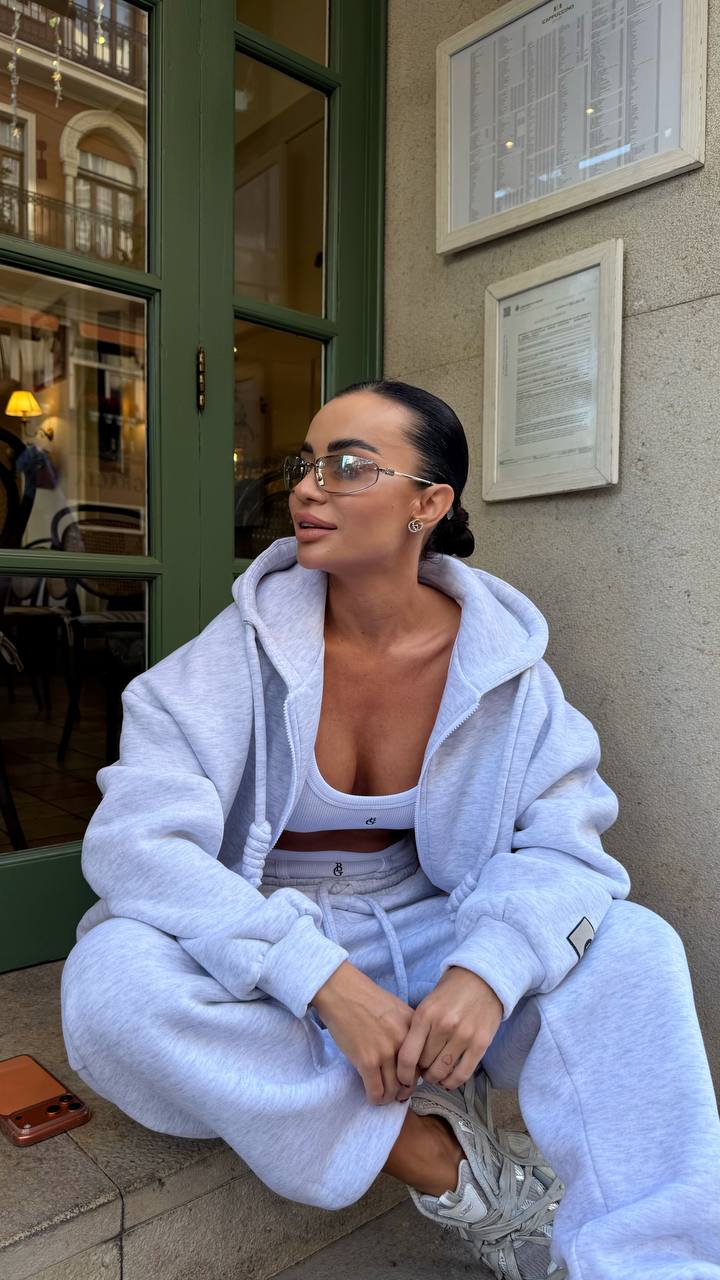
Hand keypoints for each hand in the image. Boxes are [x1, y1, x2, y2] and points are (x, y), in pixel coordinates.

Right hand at [311, 961, 415, 1105]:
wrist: (341, 991)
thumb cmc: (365, 997)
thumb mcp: (397, 1008)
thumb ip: (406, 1030)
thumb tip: (408, 1056)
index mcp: (414, 1027)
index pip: (423, 1062)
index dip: (415, 1074)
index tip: (408, 1080)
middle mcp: (404, 1042)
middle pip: (410, 1079)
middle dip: (404, 1090)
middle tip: (398, 1094)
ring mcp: (385, 1052)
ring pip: (393, 1089)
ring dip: (389, 1097)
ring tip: (384, 1097)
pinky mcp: (366, 1061)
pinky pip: (376, 1090)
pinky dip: (375, 1098)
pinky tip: (372, 1097)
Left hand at [395, 966, 502, 1099]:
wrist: (482, 979)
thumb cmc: (450, 992)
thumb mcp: (427, 1005)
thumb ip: (418, 1029)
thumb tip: (409, 1061)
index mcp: (425, 1015)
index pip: (407, 1056)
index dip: (403, 1074)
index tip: (403, 1079)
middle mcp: (443, 1026)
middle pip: (425, 1065)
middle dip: (421, 1071)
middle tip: (422, 1070)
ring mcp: (464, 1035)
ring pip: (443, 1071)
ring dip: (436, 1078)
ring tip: (435, 1074)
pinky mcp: (481, 1043)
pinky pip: (463, 1073)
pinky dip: (453, 1082)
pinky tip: (448, 1081)